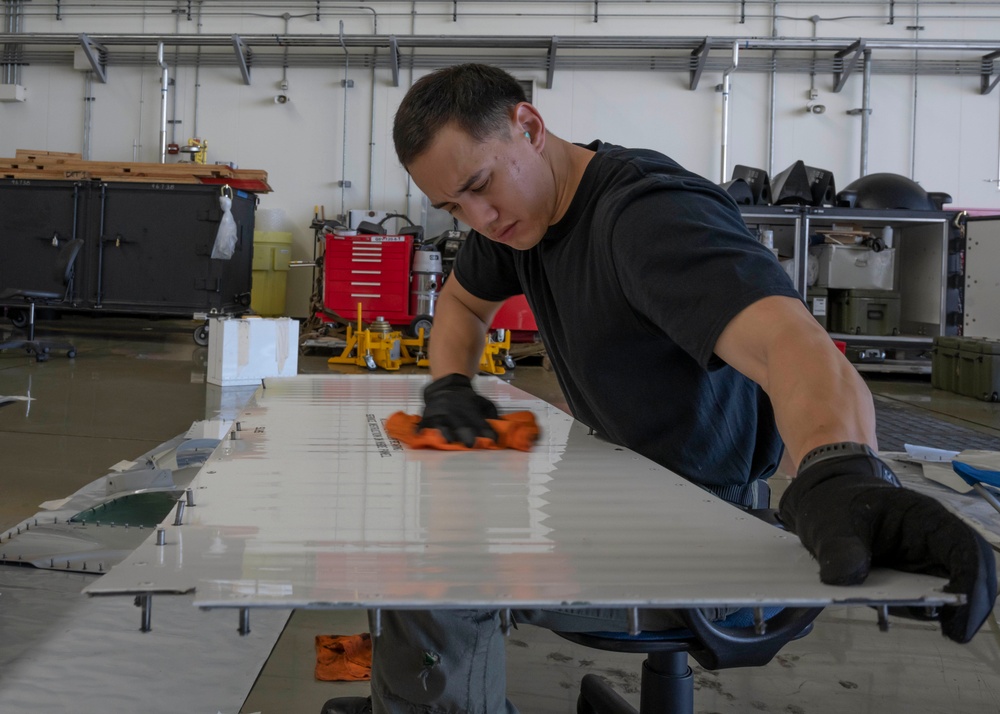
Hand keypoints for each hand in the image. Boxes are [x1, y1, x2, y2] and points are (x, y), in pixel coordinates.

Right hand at [419, 373, 498, 446]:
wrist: (447, 386)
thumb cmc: (467, 400)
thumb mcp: (483, 402)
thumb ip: (491, 413)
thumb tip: (500, 423)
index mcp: (470, 409)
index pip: (480, 422)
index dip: (486, 431)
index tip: (492, 440)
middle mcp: (455, 412)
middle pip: (461, 424)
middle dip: (465, 433)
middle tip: (470, 443)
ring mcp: (441, 414)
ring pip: (443, 424)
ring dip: (446, 433)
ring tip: (449, 441)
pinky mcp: (429, 416)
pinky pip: (424, 423)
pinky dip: (421, 429)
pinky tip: (419, 435)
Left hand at [779, 443, 996, 643]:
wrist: (832, 510)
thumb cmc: (842, 508)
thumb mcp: (833, 521)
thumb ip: (838, 546)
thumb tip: (843, 579)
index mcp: (925, 519)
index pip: (964, 547)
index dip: (971, 580)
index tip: (959, 612)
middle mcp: (934, 544)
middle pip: (968, 574)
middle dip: (967, 605)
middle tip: (955, 634)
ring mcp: (925, 565)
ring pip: (946, 592)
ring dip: (932, 609)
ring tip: (900, 614)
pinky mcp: (912, 582)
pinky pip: (920, 600)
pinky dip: (909, 609)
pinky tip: (885, 608)